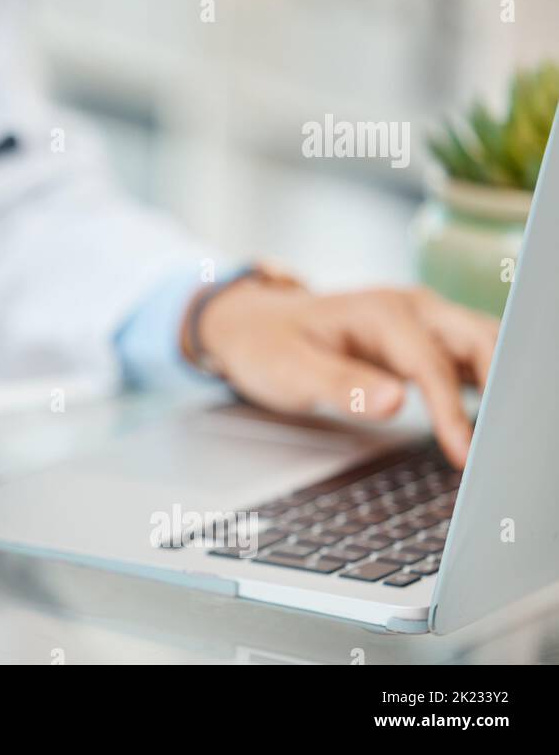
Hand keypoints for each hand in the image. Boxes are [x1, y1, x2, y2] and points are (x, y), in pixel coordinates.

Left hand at [190, 280, 498, 466]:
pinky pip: (469, 358)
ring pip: (483, 345)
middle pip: (479, 341)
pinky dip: (489, 384)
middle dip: (503, 386)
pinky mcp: (424, 340)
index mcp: (381, 312)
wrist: (252, 325)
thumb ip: (342, 385)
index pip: (433, 364)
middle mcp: (411, 309)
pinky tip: (496, 419)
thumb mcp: (290, 369)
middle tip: (508, 443)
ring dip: (503, 383)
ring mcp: (422, 322)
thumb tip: (394, 402)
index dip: (453, 411)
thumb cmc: (268, 345)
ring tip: (511, 436)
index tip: (464, 453)